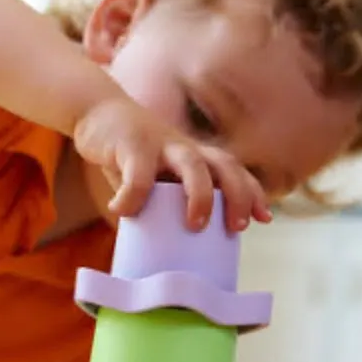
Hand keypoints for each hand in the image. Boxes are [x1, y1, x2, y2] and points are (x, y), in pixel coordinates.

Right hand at [73, 96, 270, 231]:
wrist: (96, 112)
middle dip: (238, 195)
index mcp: (194, 156)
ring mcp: (160, 143)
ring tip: (195, 225)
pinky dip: (132, 196)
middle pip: (224, 165)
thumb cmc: (129, 155)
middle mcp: (185, 147)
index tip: (264, 218)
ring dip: (201, 195)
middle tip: (236, 227)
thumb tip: (168, 249)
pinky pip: (137, 173)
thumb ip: (164, 203)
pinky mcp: (131, 143)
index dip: (252, 193)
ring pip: (193, 164)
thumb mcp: (154, 177)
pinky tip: (121, 212)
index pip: (234, 171)